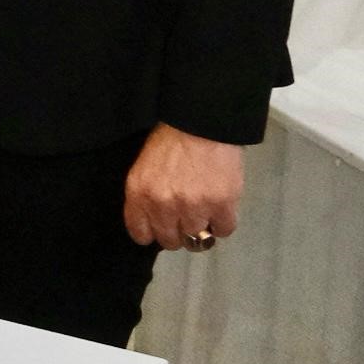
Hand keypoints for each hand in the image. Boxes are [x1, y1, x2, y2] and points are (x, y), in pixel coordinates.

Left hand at [123, 123, 244, 250]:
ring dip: (202, 227)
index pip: (140, 234)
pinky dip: (223, 222)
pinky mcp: (221, 205)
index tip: (161, 228)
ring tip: (205, 210)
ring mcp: (193, 207)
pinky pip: (223, 230)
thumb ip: (146, 195)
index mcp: (139, 194)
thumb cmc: (172, 139)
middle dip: (178, 232)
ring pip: (197, 239)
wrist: (202, 122)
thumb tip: (155, 220)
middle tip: (187, 218)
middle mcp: (163, 205)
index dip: (153, 233)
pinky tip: (221, 209)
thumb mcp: (144, 166)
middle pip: (170, 240)